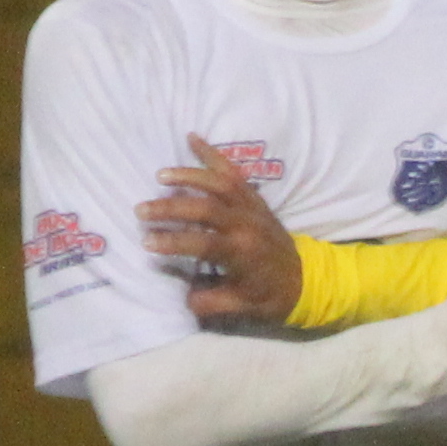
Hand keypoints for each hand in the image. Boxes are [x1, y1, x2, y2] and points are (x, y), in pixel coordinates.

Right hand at [140, 138, 304, 324]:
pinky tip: (192, 138)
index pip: (201, 244)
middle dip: (170, 208)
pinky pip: (232, 172)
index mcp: (241, 252)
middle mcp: (245, 224)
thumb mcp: (241, 307)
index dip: (172, 243)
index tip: (147, 242)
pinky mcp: (254, 197)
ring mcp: (251, 207)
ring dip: (188, 176)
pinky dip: (212, 154)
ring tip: (160, 176)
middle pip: (204, 208)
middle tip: (141, 210)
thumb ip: (211, 302)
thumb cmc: (270, 294)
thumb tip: (183, 297)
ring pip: (218, 183)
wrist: (305, 278)